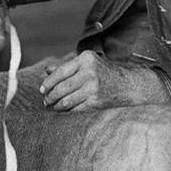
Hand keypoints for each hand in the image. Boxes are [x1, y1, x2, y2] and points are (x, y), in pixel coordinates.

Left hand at [39, 50, 169, 111]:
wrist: (128, 86)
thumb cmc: (105, 73)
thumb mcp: (88, 64)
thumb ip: (67, 67)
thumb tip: (47, 70)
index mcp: (86, 59)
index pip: (60, 72)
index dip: (48, 82)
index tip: (41, 89)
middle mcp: (89, 72)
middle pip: (61, 87)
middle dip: (50, 96)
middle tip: (45, 101)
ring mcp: (93, 88)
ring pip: (66, 100)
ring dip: (56, 105)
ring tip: (53, 106)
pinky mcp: (96, 102)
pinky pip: (75, 109)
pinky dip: (67, 111)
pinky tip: (64, 111)